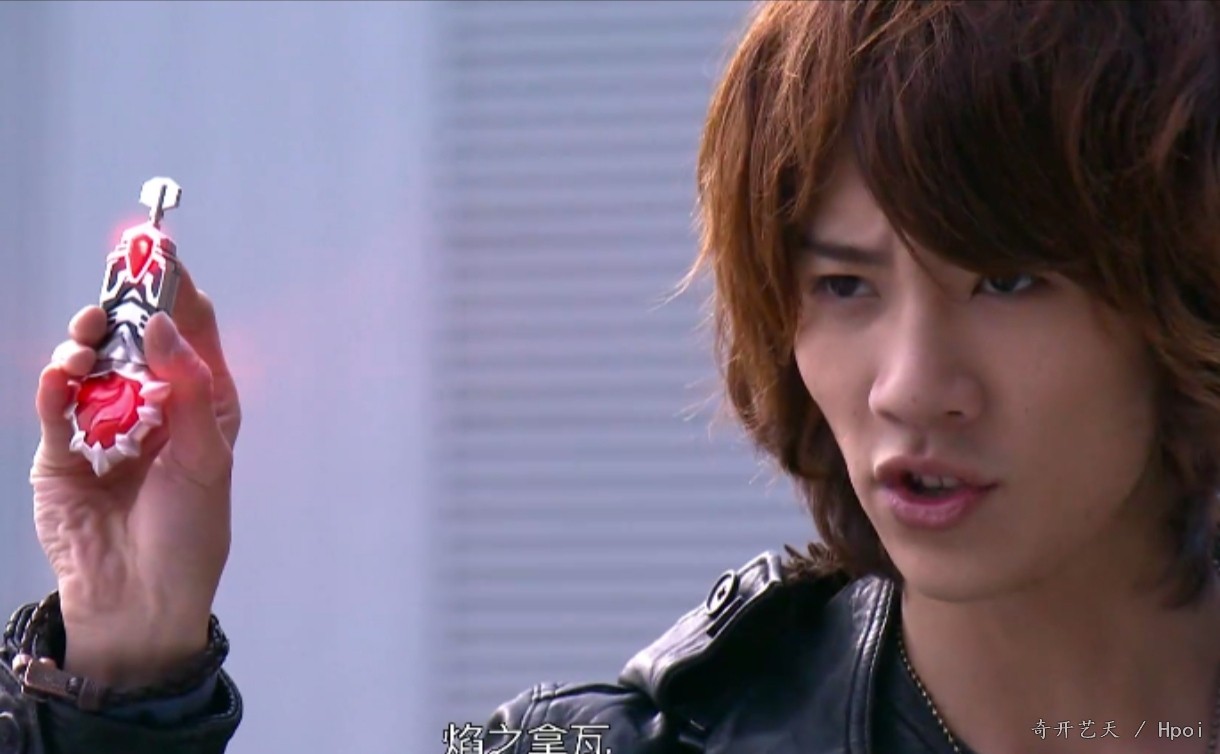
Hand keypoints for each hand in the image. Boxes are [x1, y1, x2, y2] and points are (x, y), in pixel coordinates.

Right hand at [30, 267, 240, 687]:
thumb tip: (158, 324)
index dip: (177, 291)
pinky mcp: (62, 451)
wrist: (141, 598)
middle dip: (125, 304)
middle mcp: (152, 407)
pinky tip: (66, 370)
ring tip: (91, 336)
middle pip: (134, 338)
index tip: (164, 252)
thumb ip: (184, 390)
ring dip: (88, 340)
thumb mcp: (206, 458)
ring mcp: (104, 426)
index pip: (188, 334)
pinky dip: (57, 382)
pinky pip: (55, 403)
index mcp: (200, 404)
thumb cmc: (189, 531)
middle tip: (118, 274)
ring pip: (91, 362)